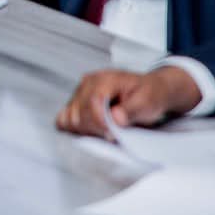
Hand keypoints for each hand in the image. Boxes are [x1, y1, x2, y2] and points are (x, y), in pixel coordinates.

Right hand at [55, 66, 203, 137]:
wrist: (150, 90)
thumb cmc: (149, 95)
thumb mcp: (147, 102)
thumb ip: (131, 110)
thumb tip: (115, 118)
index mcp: (105, 79)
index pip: (92, 100)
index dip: (99, 120)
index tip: (111, 133)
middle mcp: (88, 82)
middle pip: (79, 110)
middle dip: (95, 127)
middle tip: (113, 134)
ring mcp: (80, 91)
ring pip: (70, 116)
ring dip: (86, 129)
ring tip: (105, 132)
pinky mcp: (76, 102)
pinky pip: (64, 117)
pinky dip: (74, 128)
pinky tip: (91, 130)